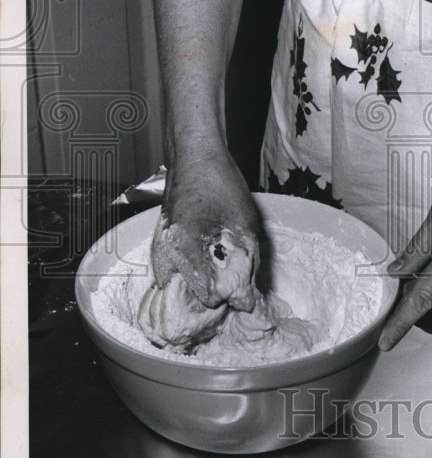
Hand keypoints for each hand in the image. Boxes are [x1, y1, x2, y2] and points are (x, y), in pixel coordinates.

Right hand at [147, 147, 262, 347]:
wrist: (195, 156)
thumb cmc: (220, 184)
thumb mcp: (245, 225)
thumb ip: (247, 264)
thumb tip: (248, 299)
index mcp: (185, 250)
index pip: (210, 298)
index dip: (232, 295)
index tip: (245, 287)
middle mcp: (164, 256)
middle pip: (190, 300)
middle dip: (214, 296)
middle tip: (235, 283)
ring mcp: (158, 251)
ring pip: (179, 290)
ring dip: (201, 288)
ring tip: (222, 274)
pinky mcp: (159, 246)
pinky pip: (173, 275)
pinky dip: (190, 277)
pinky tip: (208, 265)